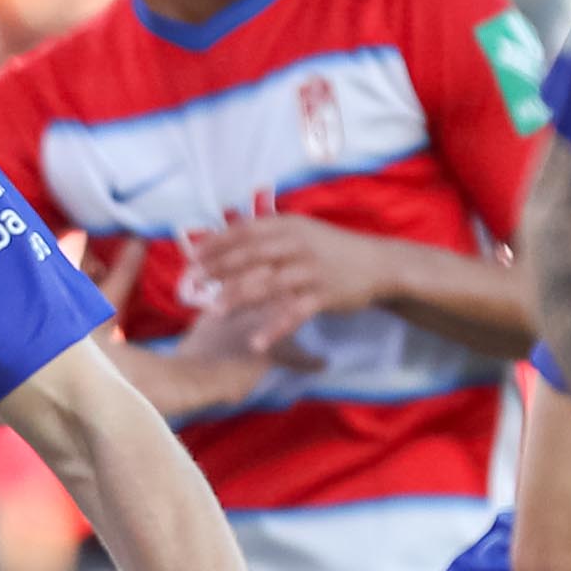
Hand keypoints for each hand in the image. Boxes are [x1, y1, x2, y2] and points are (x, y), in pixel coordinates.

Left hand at [181, 212, 398, 328]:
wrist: (379, 264)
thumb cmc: (330, 250)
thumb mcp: (300, 232)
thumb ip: (266, 235)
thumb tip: (224, 236)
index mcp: (289, 227)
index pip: (245, 231)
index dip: (216, 243)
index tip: (191, 256)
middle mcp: (298, 245)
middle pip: (252, 256)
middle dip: (218, 269)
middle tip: (191, 284)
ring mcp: (311, 271)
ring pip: (269, 284)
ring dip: (239, 297)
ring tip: (213, 313)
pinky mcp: (324, 295)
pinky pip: (295, 313)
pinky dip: (275, 328)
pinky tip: (256, 343)